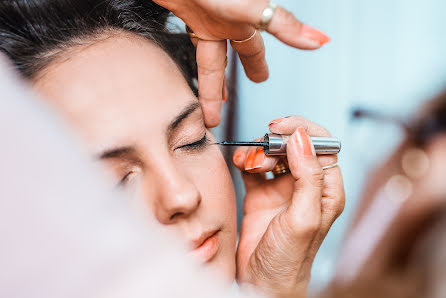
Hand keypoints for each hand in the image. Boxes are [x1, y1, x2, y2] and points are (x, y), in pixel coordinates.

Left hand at [153, 0, 330, 126]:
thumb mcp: (252, 7)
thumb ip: (282, 25)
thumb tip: (319, 40)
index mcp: (244, 20)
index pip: (254, 51)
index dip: (257, 68)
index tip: (262, 80)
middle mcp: (224, 21)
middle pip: (228, 59)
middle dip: (229, 81)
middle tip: (229, 99)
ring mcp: (202, 18)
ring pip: (207, 57)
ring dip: (209, 80)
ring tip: (208, 101)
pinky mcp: (182, 11)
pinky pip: (188, 44)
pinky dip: (190, 58)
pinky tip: (187, 62)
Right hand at [233, 116, 344, 297]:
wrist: (259, 282)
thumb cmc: (289, 261)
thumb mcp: (303, 218)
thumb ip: (307, 176)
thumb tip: (302, 139)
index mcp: (325, 190)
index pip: (322, 145)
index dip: (303, 131)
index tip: (281, 128)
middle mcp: (305, 186)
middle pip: (294, 145)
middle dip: (276, 141)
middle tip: (263, 149)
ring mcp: (281, 188)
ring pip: (272, 153)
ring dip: (259, 151)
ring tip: (250, 164)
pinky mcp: (260, 193)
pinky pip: (253, 166)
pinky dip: (245, 160)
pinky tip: (241, 165)